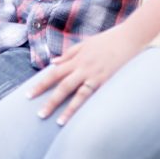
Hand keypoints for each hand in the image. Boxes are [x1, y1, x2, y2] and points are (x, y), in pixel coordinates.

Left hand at [26, 22, 149, 123]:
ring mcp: (95, 73)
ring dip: (67, 108)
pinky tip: (81, 115)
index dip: (41, 84)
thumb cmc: (109, 39)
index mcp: (76, 58)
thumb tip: (53, 63)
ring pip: (77, 93)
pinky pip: (94, 94)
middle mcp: (83, 67)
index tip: (29, 96)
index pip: (54, 73)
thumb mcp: (86, 43)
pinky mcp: (107, 79)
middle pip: (62, 85)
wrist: (130, 36)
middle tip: (39, 115)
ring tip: (58, 122)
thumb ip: (69, 54)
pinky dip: (86, 104)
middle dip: (50, 100)